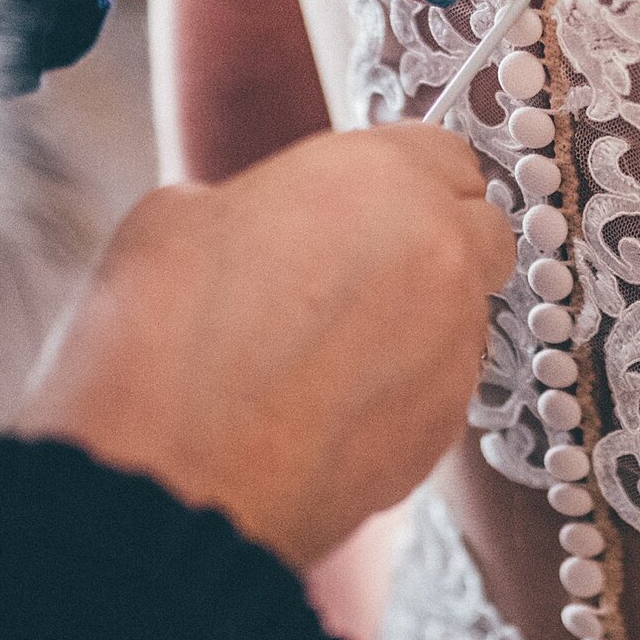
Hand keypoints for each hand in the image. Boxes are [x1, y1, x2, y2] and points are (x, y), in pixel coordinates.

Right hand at [16, 122, 513, 568]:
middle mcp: (441, 259)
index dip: (402, 176)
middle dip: (430, 242)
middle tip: (350, 268)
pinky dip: (397, 390)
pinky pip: (437, 389)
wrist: (169, 486)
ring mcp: (452, 353)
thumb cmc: (162, 342)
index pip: (444, 152)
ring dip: (413, 321)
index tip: (364, 198)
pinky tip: (321, 410)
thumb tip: (267, 228)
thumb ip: (259, 205)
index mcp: (384, 180)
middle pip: (477, 232)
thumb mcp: (182, 217)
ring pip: (460, 317)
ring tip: (318, 354)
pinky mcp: (441, 435)